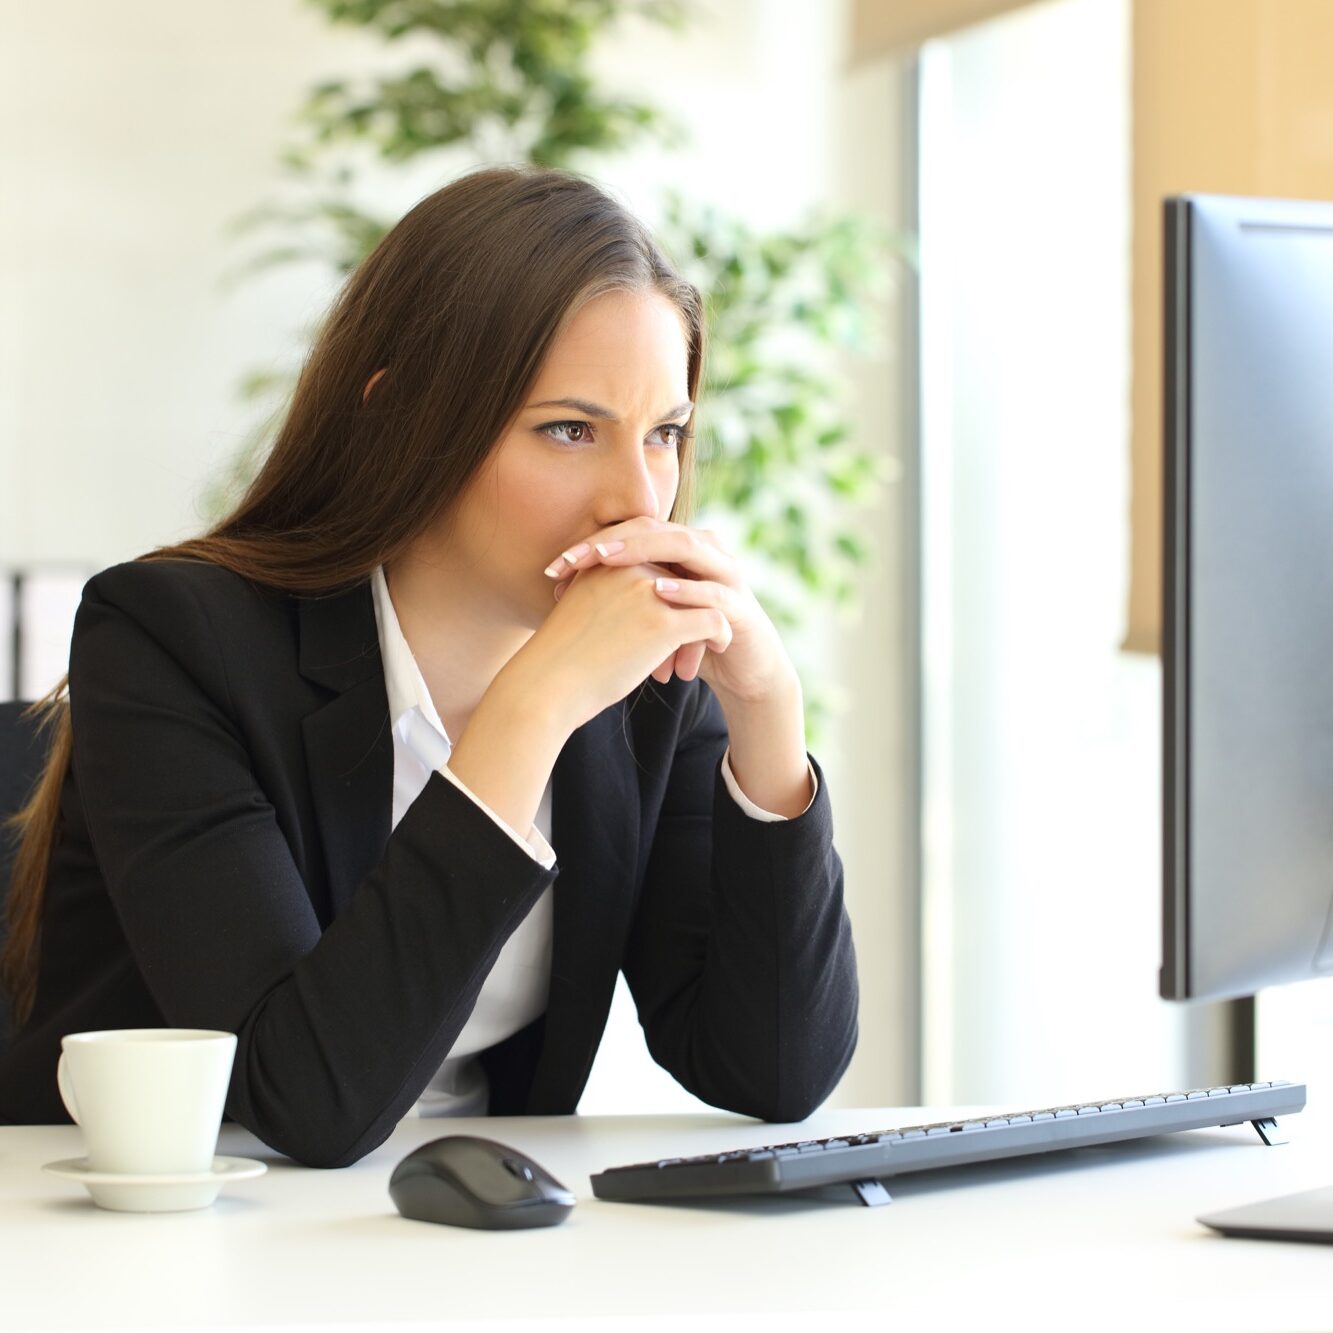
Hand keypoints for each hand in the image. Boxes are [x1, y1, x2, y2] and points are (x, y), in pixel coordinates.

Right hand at [506, 558, 734, 734]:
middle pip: (683, 576)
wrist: (544, 685)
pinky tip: (718, 648)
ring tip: (708, 645)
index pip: (660, 562)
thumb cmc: (560, 657)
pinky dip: (720, 634)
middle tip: (690, 641)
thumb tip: (641, 601)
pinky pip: (712, 620)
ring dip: (705, 621)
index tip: (676, 616)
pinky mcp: (663, 624)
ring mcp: (649, 592)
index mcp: (610, 559)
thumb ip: (611, 594)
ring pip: (702, 596)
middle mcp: (630, 566)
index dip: (673, 590)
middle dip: (690, 606)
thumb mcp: (585, 608)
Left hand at [542, 517, 797, 706]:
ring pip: (685, 546)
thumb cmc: (686, 639)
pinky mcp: (740, 605)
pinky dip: (686, 590)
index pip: (630, 532)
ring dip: (645, 551)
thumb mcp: (646, 614)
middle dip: (612, 541)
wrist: (740, 670)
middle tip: (575, 556)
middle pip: (654, 529)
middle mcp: (703, 550)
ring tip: (606, 559)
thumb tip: (559, 588)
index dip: (592, 544)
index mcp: (678, 548)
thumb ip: (615, 593)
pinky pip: (713, 590)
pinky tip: (658, 592)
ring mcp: (725, 573)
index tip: (555, 566)